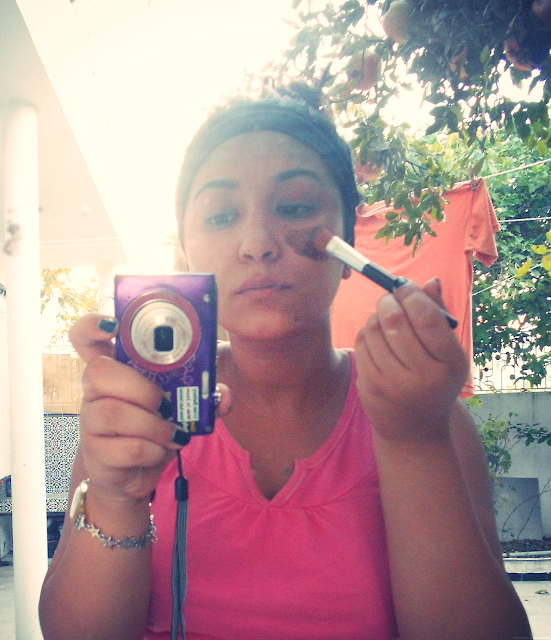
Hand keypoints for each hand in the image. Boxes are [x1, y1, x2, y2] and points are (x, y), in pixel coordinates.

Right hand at [69, 313, 231, 504]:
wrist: (136, 472)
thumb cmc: (155, 425)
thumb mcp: (181, 404)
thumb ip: (205, 395)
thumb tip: (226, 396)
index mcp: (114, 369)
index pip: (85, 338)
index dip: (92, 325)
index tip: (113, 325)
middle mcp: (95, 391)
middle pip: (98, 372)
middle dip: (141, 387)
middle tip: (166, 404)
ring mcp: (91, 422)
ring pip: (112, 413)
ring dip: (154, 425)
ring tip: (174, 432)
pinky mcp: (97, 453)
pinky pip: (126, 447)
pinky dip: (154, 449)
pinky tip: (163, 449)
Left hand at [354, 279, 467, 442]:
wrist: (415, 429)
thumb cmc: (434, 380)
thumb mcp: (447, 354)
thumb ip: (438, 317)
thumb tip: (429, 281)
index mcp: (449, 364)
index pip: (427, 318)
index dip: (412, 295)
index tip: (405, 286)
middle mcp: (423, 376)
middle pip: (396, 321)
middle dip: (389, 301)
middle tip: (389, 297)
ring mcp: (394, 385)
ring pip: (374, 331)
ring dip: (376, 316)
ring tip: (384, 317)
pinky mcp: (370, 389)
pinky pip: (361, 346)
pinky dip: (366, 333)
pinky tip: (375, 336)